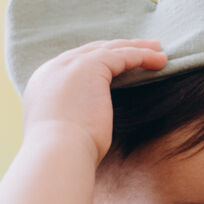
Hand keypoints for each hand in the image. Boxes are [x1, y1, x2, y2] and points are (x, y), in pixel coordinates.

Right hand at [22, 38, 165, 163]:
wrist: (56, 154)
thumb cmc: (62, 155)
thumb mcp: (63, 131)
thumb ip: (71, 118)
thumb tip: (86, 123)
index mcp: (42, 83)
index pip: (74, 64)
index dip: (99, 62)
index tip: (119, 65)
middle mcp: (54, 68)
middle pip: (92, 50)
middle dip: (118, 49)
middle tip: (143, 49)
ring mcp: (71, 65)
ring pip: (110, 49)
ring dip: (136, 48)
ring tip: (158, 50)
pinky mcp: (91, 66)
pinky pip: (123, 55)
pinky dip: (143, 56)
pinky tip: (160, 60)